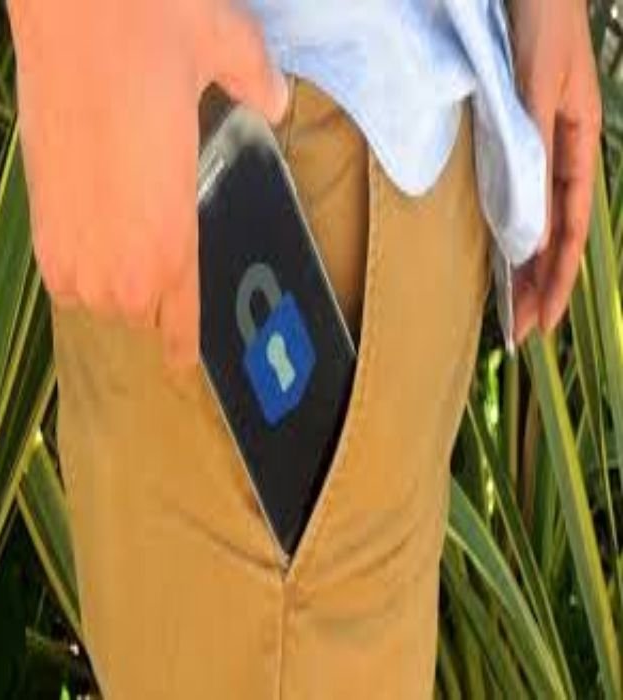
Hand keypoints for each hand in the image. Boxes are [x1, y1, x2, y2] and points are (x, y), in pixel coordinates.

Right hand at [8, 0, 287, 367]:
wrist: (74, 6)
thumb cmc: (152, 30)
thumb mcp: (227, 51)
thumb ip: (256, 85)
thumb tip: (273, 101)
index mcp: (174, 237)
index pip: (180, 317)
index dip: (180, 347)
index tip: (180, 366)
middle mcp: (122, 256)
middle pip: (137, 311)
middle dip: (150, 300)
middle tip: (157, 262)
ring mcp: (72, 241)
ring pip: (97, 297)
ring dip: (112, 284)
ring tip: (123, 249)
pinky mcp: (36, 217)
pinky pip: (61, 275)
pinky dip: (78, 266)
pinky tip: (92, 239)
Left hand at [509, 0, 601, 344]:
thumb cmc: (538, 24)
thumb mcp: (538, 92)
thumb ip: (536, 154)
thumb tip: (530, 224)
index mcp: (577, 146)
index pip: (569, 231)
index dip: (555, 280)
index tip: (539, 322)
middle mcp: (559, 155)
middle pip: (554, 235)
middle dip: (539, 286)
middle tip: (520, 333)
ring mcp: (537, 150)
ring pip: (535, 221)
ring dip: (524, 267)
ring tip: (512, 310)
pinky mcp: (512, 140)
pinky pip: (516, 198)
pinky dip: (510, 231)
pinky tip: (502, 254)